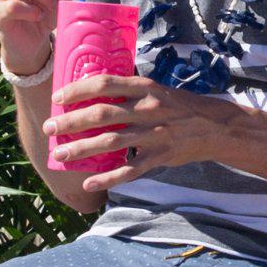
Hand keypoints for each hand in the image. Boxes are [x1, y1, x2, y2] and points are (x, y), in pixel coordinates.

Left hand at [44, 72, 235, 183]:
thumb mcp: (157, 89)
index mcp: (146, 88)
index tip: (58, 97)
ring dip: (81, 149)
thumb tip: (93, 87)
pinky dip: (108, 178)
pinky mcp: (160, 157)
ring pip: (111, 142)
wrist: (216, 127)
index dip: (78, 90)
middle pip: (103, 114)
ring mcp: (155, 135)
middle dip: (71, 121)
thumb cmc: (180, 106)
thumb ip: (129, 90)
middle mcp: (149, 109)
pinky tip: (88, 183)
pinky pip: (129, 170)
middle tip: (50, 127)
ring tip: (59, 155)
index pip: (106, 84)